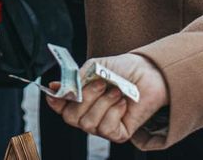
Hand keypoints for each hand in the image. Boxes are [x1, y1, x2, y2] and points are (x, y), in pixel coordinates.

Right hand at [46, 53, 168, 142]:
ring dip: (103, 103)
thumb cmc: (121, 69)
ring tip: (117, 91)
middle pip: (70, 117)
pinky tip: (123, 103)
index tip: (55, 93)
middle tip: (101, 83)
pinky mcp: (117, 133)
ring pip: (88, 123)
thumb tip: (57, 88)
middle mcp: (88, 114)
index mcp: (80, 97)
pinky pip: (106, 128)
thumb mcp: (94, 67)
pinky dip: (114, 111)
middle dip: (85, 98)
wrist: (148, 73)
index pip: (60, 106)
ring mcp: (102, 125)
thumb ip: (76, 79)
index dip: (55, 101)